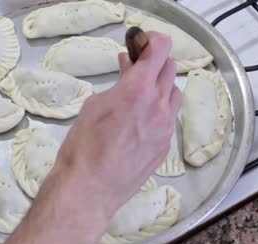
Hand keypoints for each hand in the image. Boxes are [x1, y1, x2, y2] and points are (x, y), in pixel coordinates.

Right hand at [0, 32, 180, 243]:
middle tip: (137, 67)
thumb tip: (128, 72)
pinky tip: (141, 120)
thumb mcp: (95, 105)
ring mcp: (166, 127)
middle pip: (170, 69)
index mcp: (138, 90)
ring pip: (174, 94)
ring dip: (161, 86)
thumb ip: (118, 85)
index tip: (141, 44)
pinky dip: (159, 110)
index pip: (160, 49)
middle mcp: (159, 105)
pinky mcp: (166, 146)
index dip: (152, 41)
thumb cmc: (83, 145)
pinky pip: (169, 118)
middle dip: (155, 62)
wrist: (91, 187)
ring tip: (141, 94)